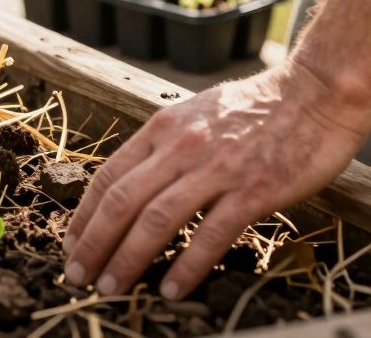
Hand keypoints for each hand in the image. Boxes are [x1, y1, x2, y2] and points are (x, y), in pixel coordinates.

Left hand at [63, 62, 367, 300]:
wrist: (314, 94)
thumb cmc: (254, 108)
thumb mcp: (193, 114)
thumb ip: (163, 146)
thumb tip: (132, 182)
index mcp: (161, 128)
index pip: (108, 176)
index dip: (83, 214)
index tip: (69, 242)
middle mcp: (180, 147)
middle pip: (121, 201)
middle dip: (93, 243)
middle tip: (77, 274)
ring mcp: (216, 169)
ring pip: (156, 219)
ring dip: (128, 257)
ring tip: (111, 287)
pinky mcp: (253, 190)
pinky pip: (210, 234)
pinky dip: (186, 265)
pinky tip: (170, 289)